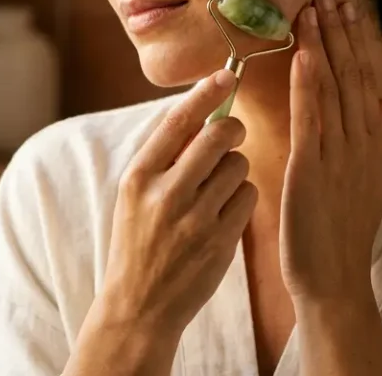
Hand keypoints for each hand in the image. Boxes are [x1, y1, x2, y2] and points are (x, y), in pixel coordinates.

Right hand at [89, 69, 258, 343]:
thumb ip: (162, 156)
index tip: (226, 75)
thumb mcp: (133, 196)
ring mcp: (195, 219)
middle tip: (231, 134)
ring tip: (218, 187)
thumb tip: (193, 107)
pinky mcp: (220, 241)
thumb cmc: (138, 242)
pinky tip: (226, 211)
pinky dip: (243, 197)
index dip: (206, 92)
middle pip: (218, 136)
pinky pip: (248, 196)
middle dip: (232, 129)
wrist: (139, 306)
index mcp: (139, 177)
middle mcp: (166, 194)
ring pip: (238, 165)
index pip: (177, 120)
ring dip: (235, 168)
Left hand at [281, 0, 381, 303]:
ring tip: (314, 7)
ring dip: (323, 45)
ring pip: (334, 89)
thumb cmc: (340, 237)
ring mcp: (338, 156)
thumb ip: (370, 142)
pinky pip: (312, 120)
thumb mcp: (363, 183)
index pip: (365, 81)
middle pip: (353, 76)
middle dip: (341, 32)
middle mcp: (360, 145)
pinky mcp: (312, 170)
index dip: (356, 42)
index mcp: (370, 146)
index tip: (348, 8)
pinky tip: (302, 55)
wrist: (336, 283)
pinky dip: (308, 85)